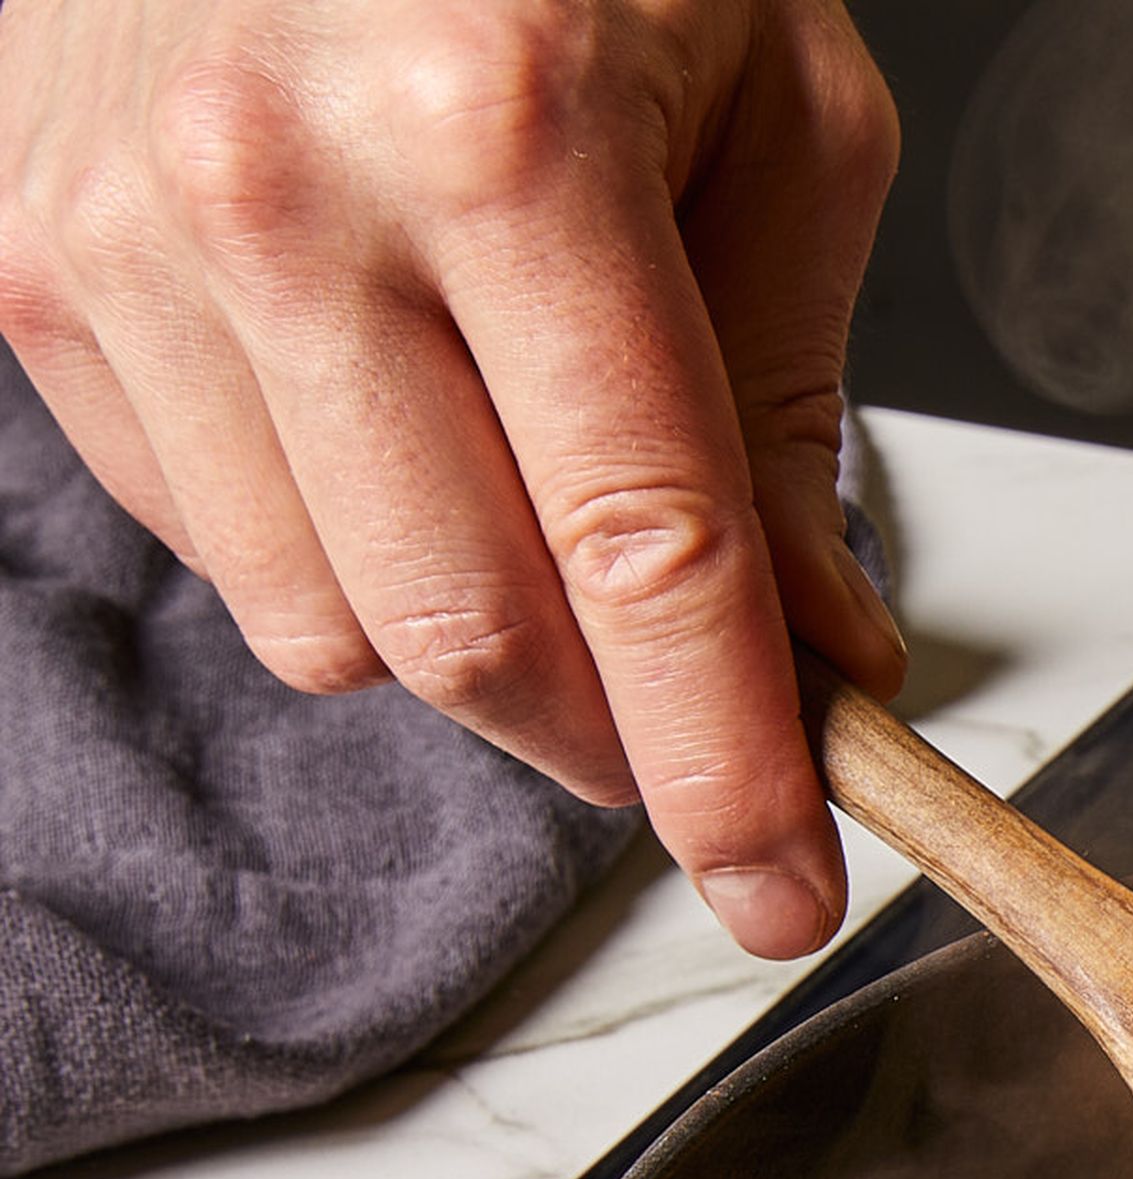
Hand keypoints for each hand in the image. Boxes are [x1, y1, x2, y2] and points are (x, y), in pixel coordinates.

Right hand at [0, 0, 905, 956]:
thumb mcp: (774, 104)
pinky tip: (397, 434)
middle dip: (611, 741)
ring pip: (330, 628)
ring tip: (541, 525)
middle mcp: (288, 188)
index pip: (644, 552)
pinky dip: (338, 554)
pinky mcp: (30, 268)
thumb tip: (820, 650)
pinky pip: (216, 544)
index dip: (728, 763)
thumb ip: (795, 400)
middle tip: (694, 738)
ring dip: (471, 649)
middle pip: (470, 634)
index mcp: (505, 130)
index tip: (786, 888)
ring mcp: (126, 235)